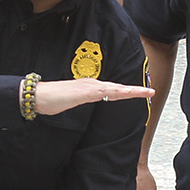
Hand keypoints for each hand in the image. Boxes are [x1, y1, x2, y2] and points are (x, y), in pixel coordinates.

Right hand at [30, 77, 154, 116]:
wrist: (38, 96)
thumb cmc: (51, 100)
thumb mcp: (71, 103)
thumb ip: (81, 102)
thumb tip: (87, 105)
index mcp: (89, 88)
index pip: (112, 90)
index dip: (127, 92)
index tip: (141, 93)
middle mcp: (91, 85)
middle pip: (118, 88)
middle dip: (135, 90)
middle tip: (151, 92)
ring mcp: (88, 87)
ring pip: (114, 88)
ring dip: (131, 91)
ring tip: (146, 92)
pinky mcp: (83, 91)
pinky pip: (103, 92)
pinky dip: (116, 92)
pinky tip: (125, 93)